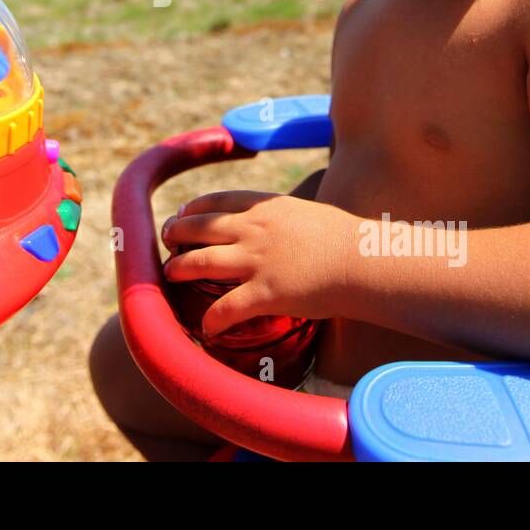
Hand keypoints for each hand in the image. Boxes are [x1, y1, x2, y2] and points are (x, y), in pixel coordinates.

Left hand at [161, 191, 348, 336]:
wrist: (363, 262)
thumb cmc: (346, 240)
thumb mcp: (310, 214)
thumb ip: (287, 220)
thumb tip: (285, 227)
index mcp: (266, 208)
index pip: (219, 201)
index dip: (195, 208)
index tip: (184, 213)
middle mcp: (254, 230)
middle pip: (200, 227)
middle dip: (177, 233)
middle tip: (166, 240)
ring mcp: (256, 261)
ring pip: (200, 262)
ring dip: (179, 269)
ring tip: (168, 274)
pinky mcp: (264, 293)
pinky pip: (226, 309)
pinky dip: (212, 320)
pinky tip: (206, 328)